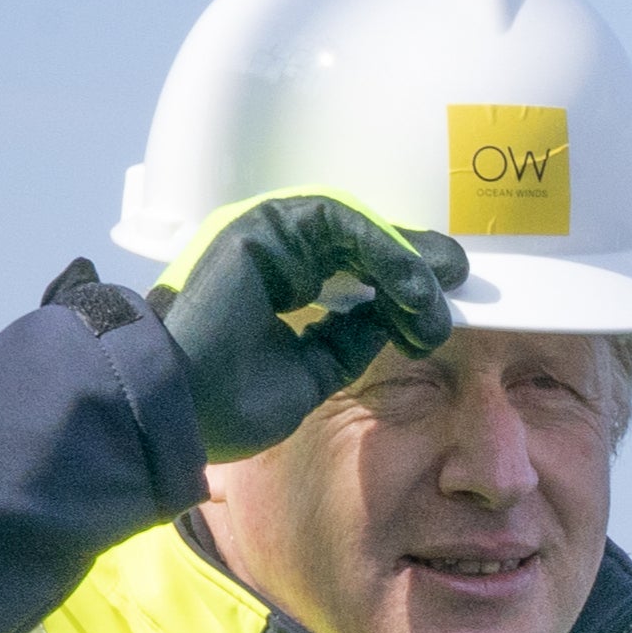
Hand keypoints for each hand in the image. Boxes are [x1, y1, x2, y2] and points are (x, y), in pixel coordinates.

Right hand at [148, 196, 468, 462]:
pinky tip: (409, 282)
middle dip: (414, 268)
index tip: (438, 313)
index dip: (400, 286)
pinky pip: (338, 222)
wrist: (175, 410)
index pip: (356, 273)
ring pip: (357, 231)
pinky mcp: (264, 226)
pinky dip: (381, 247)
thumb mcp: (312, 373)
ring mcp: (269, 239)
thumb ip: (349, 340)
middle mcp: (278, 259)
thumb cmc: (225, 405)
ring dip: (404, 262)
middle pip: (363, 247)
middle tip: (456, 288)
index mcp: (282, 290)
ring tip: (435, 296)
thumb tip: (393, 316)